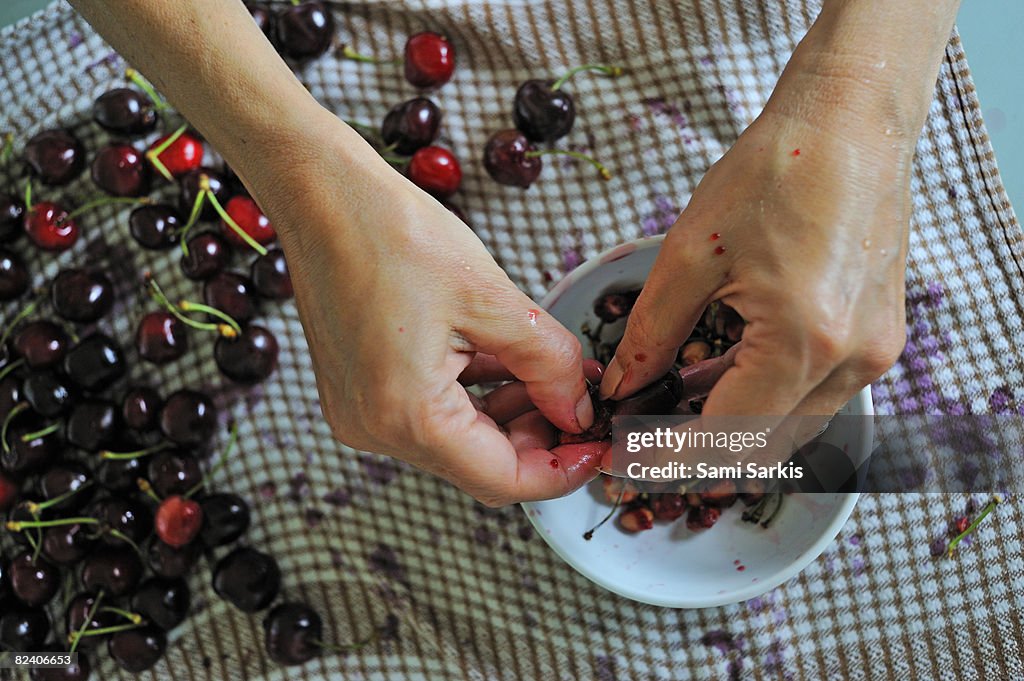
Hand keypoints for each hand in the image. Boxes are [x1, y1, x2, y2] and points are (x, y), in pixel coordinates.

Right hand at [240, 111, 598, 505]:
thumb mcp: (492, 298)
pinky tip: (507, 362)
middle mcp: (375, 429)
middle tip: (580, 399)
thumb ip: (548, 363)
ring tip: (550, 371)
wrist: (321, 195)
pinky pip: (431, 415)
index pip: (503, 480)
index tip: (596, 445)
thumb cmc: (390, 233)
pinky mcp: (358, 393)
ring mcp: (361, 414)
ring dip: (509, 415)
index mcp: (406, 415)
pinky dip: (474, 397)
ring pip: (458, 441)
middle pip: (480, 465)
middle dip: (538, 437)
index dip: (561, 469)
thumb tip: (578, 407)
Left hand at [600, 103, 908, 429]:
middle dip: (697, 451)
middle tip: (640, 439)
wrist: (850, 122)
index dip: (668, 456)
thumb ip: (650, 333)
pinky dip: (766, 396)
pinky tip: (720, 376)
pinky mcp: (877, 335)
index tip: (626, 461)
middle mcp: (852, 359)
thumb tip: (622, 384)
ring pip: (793, 424)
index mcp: (804, 340)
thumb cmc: (775, 171)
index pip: (727, 434)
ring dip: (733, 424)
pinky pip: (816, 393)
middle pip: (765, 443)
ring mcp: (874, 350)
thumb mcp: (689, 255)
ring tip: (671, 404)